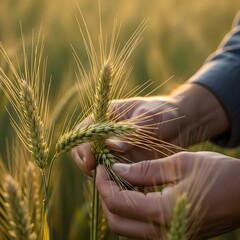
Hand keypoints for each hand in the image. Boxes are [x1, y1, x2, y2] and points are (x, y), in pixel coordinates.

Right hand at [71, 96, 181, 175]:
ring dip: (99, 174)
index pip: (85, 132)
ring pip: (95, 164)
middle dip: (86, 162)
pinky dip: (113, 181)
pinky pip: (110, 173)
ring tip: (112, 182)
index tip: (91, 161)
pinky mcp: (122, 161)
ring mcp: (113, 148)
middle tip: (97, 174)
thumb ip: (131, 131)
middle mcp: (105, 133)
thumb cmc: (163, 113)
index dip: (84, 147)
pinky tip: (122, 186)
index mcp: (107, 116)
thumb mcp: (149, 117)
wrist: (179, 124)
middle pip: (83, 150)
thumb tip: (110, 146)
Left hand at [96, 151, 239, 238]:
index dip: (103, 183)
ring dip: (115, 204)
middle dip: (105, 195)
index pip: (117, 202)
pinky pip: (139, 228)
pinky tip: (132, 191)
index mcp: (163, 212)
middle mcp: (163, 231)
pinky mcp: (173, 234)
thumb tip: (117, 169)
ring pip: (125, 227)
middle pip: (116, 220)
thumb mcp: (179, 164)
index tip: (101, 166)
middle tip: (105, 173)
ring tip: (115, 180)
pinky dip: (129, 210)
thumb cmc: (217, 174)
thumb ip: (145, 169)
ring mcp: (168, 236)